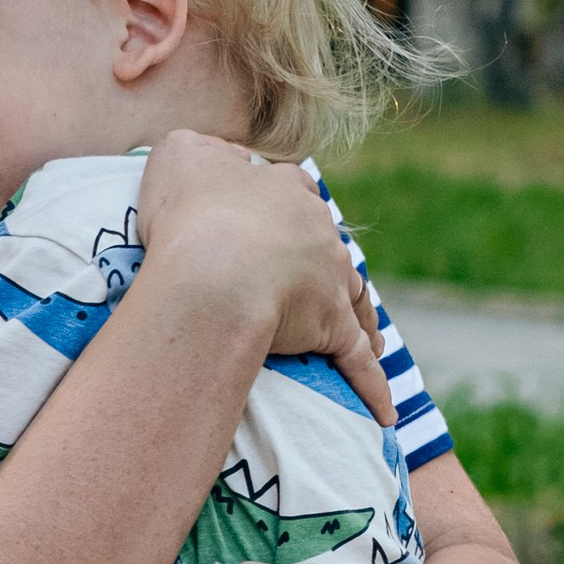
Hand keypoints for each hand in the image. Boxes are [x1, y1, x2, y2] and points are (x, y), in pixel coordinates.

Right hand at [133, 131, 390, 422]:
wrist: (212, 269)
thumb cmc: (189, 210)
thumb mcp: (178, 154)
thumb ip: (194, 152)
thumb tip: (204, 156)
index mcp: (285, 191)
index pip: (295, 195)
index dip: (285, 210)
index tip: (275, 226)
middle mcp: (319, 231)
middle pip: (331, 249)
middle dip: (329, 267)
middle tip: (320, 288)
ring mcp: (331, 280)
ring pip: (356, 301)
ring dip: (364, 322)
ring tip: (369, 341)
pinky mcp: (333, 328)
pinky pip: (358, 363)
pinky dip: (372, 387)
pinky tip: (384, 411)